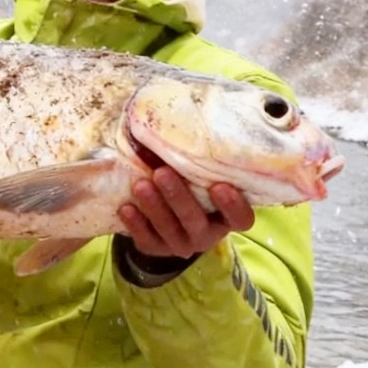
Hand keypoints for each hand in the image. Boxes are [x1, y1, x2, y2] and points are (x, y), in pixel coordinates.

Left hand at [116, 166, 254, 258]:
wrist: (164, 215)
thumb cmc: (190, 185)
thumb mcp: (201, 176)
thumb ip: (203, 162)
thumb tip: (191, 118)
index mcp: (226, 218)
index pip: (241, 220)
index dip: (233, 207)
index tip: (220, 186)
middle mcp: (207, 235)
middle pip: (197, 222)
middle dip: (178, 197)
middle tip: (162, 173)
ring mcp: (181, 244)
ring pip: (169, 230)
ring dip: (154, 207)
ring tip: (140, 185)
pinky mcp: (156, 248)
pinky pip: (146, 240)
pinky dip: (135, 224)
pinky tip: (126, 208)